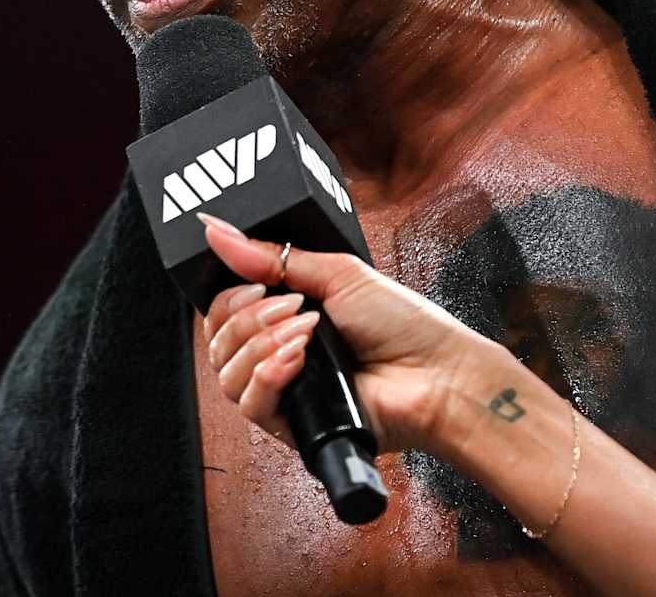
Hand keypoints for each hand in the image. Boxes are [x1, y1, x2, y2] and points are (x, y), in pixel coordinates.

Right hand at [198, 212, 502, 457]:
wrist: (437, 375)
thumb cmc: (404, 326)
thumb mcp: (336, 274)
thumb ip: (270, 256)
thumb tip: (217, 230)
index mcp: (283, 317)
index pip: (223, 311)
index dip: (228, 296)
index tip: (254, 283)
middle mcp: (275, 354)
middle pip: (217, 340)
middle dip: (246, 317)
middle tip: (289, 307)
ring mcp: (282, 391)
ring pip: (226, 373)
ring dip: (260, 344)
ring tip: (304, 333)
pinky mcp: (291, 425)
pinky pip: (249, 404)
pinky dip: (267, 374)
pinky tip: (296, 360)